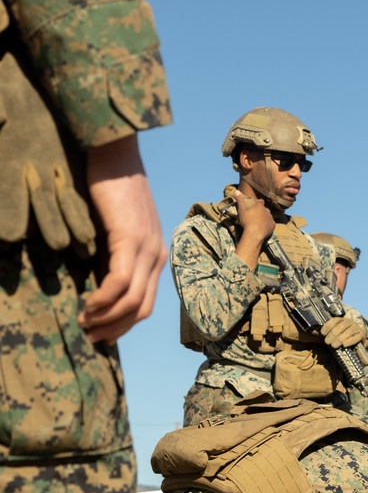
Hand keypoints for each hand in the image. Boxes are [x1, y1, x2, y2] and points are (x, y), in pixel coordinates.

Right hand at [79, 135, 165, 342]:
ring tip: (84, 324)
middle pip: (142, 309)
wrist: (115, 154)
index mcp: (155, 254)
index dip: (123, 324)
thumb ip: (112, 256)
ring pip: (132, 301)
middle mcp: (157, 254)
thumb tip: (96, 285)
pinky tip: (87, 305)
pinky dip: (103, 300)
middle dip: (115, 329)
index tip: (100, 333)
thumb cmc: (110, 189)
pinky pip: (119, 282)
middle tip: (90, 337)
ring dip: (106, 319)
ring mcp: (147, 247)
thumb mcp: (114, 230)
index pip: (145, 303)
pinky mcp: (131, 238)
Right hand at [234, 189, 275, 244]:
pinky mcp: (273, 225)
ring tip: (259, 223)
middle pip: (265, 209)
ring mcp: (271, 218)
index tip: (254, 206)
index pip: (260, 201)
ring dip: (265, 218)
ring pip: (268, 216)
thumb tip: (236, 190)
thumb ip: (240, 200)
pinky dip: (268, 225)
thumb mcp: (242, 210)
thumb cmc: (247, 221)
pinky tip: (263, 228)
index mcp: (259, 206)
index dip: (257, 203)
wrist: (254, 233)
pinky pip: (271, 224)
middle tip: (255, 216)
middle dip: (261, 211)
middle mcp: (267, 210)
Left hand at [321, 314, 366, 351]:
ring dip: (340, 339)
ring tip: (334, 345)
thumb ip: (327, 332)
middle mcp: (349, 322)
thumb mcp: (334, 333)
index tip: (322, 333)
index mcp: (341, 320)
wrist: (356, 342)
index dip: (328, 326)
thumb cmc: (342, 337)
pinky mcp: (361, 334)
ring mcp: (356, 327)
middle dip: (333, 334)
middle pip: (341, 326)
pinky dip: (350, 341)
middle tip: (327, 342)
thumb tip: (315, 332)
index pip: (334, 320)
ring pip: (348, 331)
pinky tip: (344, 345)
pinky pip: (356, 337)